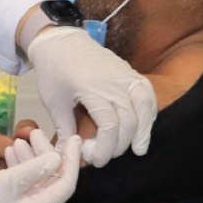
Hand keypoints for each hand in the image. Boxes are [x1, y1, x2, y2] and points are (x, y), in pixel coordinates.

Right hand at [0, 135, 80, 202]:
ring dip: (30, 159)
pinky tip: (10, 151)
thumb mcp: (8, 181)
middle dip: (45, 155)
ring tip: (20, 139)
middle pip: (49, 181)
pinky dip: (19, 168)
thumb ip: (35, 168)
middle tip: (36, 133)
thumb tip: (58, 158)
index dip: (71, 161)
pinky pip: (22, 185)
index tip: (73, 139)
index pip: (65, 185)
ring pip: (35, 181)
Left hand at [27, 26, 156, 167]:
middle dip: (120, 144)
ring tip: (139, 149)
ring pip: (144, 105)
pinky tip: (144, 125)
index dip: (106, 148)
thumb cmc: (53, 71)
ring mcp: (124, 74)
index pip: (109, 125)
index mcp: (90, 88)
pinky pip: (147, 92)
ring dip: (144, 130)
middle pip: (128, 120)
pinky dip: (150, 111)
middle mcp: (112, 81)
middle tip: (109, 156)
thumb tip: (71, 155)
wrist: (59, 41)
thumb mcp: (53, 102)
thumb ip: (65, 129)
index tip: (97, 161)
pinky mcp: (129, 71)